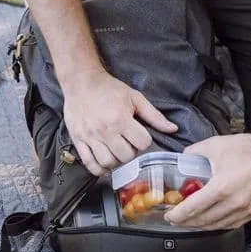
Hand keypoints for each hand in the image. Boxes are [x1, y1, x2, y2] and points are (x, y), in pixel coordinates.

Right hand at [63, 72, 177, 175]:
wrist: (81, 82)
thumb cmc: (109, 89)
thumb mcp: (135, 97)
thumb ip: (154, 115)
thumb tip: (172, 129)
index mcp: (121, 118)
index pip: (142, 143)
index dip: (144, 141)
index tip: (139, 137)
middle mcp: (105, 130)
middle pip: (126, 156)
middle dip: (131, 153)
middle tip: (128, 145)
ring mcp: (90, 136)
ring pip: (108, 163)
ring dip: (116, 162)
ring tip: (117, 153)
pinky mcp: (78, 140)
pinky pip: (89, 163)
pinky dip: (99, 170)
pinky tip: (105, 166)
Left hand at [164, 132, 250, 229]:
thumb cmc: (250, 148)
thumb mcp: (216, 145)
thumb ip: (194, 153)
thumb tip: (182, 158)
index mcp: (221, 188)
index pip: (192, 209)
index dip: (178, 215)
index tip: (169, 215)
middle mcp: (233, 203)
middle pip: (203, 221)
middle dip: (186, 222)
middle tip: (176, 220)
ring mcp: (245, 209)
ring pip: (217, 225)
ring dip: (201, 226)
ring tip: (190, 222)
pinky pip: (232, 224)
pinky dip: (218, 225)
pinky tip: (212, 222)